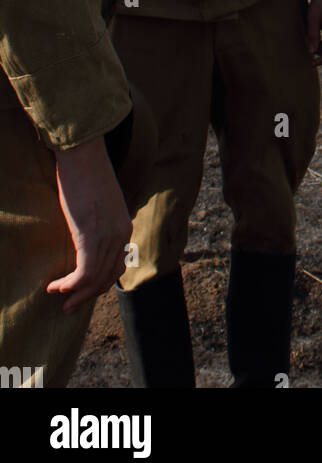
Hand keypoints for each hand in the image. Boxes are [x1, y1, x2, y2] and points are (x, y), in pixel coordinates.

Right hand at [47, 136, 132, 312]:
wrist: (83, 156)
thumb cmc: (86, 175)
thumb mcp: (100, 203)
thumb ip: (99, 221)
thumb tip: (87, 235)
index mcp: (125, 227)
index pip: (117, 267)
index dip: (99, 284)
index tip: (82, 291)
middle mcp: (121, 235)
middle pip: (107, 278)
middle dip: (87, 295)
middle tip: (68, 306)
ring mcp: (108, 237)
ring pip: (94, 280)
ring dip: (75, 294)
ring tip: (59, 298)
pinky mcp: (91, 237)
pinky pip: (83, 274)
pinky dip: (69, 285)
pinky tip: (54, 287)